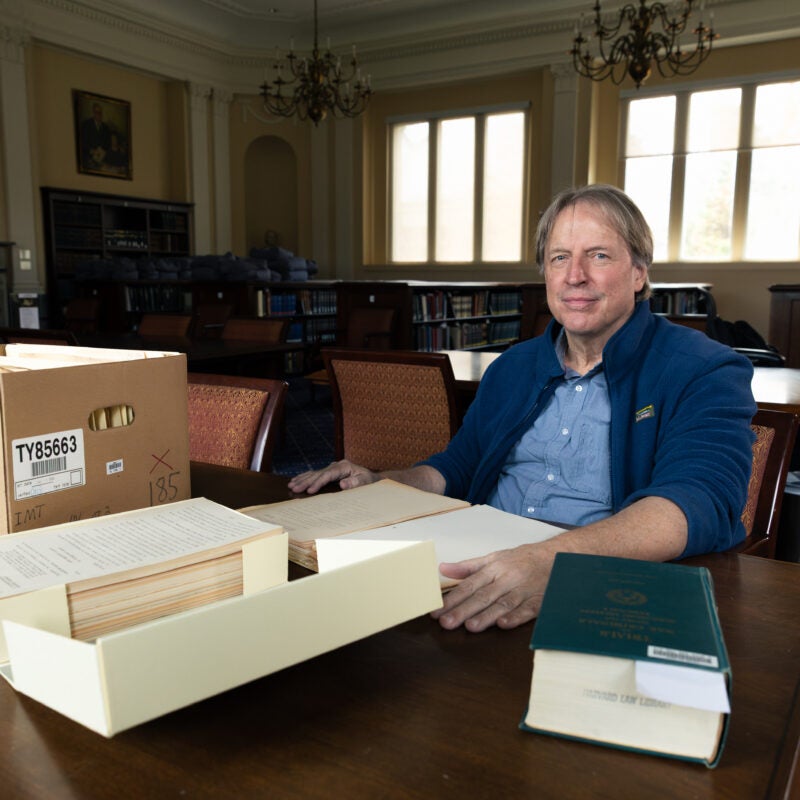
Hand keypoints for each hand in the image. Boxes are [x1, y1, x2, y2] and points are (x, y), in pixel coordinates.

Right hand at [287, 459, 377, 494]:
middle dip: (305, 481)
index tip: (310, 490)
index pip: (328, 475)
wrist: (372, 479)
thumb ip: (355, 483)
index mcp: (344, 466)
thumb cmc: (370, 481)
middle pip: (318, 473)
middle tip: (294, 489)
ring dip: (302, 479)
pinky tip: (296, 480)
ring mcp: (332, 468)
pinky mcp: (330, 472)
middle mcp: (336, 465)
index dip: (318, 482)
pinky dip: (305, 477)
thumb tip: (342, 483)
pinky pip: (315, 474)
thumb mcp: (366, 482)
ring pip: (314, 473)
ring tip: (291, 485)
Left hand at [431, 543, 555, 632]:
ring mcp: (523, 590)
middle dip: (464, 610)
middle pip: (483, 596)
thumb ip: (468, 567)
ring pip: (503, 604)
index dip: (453, 598)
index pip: (470, 585)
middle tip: (447, 623)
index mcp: (494, 568)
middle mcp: (507, 579)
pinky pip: (527, 609)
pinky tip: (504, 624)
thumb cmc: (521, 559)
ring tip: (471, 627)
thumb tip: (443, 569)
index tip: (437, 611)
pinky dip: (516, 617)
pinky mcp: (539, 600)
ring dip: (487, 616)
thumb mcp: (494, 558)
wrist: (555, 556)